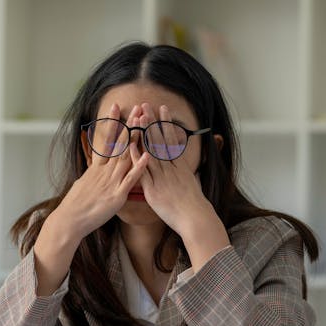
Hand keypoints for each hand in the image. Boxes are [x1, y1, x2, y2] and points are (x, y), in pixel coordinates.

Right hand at [51, 103, 149, 239]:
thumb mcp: (83, 183)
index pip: (106, 140)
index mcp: (97, 168)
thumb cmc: (76, 205)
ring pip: (126, 156)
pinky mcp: (117, 195)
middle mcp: (104, 171)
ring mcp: (111, 182)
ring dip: (136, 139)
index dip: (112, 123)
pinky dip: (139, 167)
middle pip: (119, 143)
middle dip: (129, 124)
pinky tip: (147, 155)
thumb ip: (93, 174)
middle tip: (137, 107)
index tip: (116, 106)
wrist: (70, 220)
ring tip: (144, 123)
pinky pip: (130, 179)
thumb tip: (94, 167)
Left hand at [132, 103, 229, 267]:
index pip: (171, 140)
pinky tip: (130, 145)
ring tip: (138, 117)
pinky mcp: (153, 190)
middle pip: (160, 141)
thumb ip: (185, 173)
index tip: (162, 110)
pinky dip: (136, 158)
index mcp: (180, 166)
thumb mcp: (192, 184)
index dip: (166, 124)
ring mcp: (162, 178)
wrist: (195, 219)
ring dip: (144, 133)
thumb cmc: (194, 206)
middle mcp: (171, 169)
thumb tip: (184, 167)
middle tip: (147, 105)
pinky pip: (143, 171)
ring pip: (151, 151)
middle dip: (153, 122)